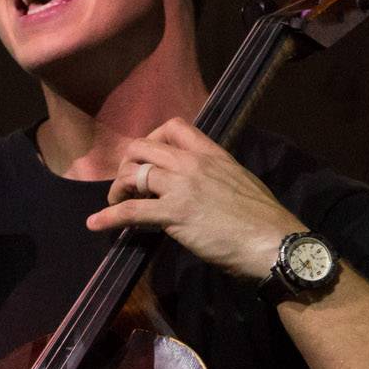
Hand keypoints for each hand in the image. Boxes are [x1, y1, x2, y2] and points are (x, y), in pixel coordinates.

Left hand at [84, 117, 303, 277]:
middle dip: (128, 164)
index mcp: (212, 154)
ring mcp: (182, 187)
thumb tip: (199, 185)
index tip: (148, 158)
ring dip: (117, 189)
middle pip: (143, 147)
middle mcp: (193, 164)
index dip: (152, 138)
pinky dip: (108, 216)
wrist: (272, 242)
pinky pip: (130, 211)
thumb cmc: (262, 219)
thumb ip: (215, 176)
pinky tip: (95, 223)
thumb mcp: (240, 183)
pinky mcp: (173, 214)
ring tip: (116, 203)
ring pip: (133, 174)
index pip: (175, 126)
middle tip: (128, 184)